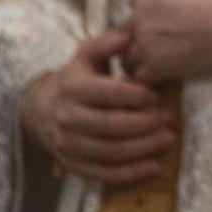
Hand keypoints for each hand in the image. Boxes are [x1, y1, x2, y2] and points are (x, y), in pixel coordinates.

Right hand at [23, 30, 171, 184]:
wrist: (43, 108)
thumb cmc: (78, 78)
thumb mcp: (87, 55)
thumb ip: (106, 44)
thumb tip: (126, 37)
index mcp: (72, 88)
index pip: (106, 93)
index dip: (134, 96)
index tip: (155, 95)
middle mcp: (67, 118)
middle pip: (110, 126)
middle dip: (144, 124)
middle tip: (168, 119)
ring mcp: (68, 145)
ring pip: (109, 152)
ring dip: (142, 149)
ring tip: (168, 139)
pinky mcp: (72, 165)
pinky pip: (101, 174)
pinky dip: (129, 174)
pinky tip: (154, 168)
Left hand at [124, 0, 211, 84]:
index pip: (135, 2)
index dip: (151, 7)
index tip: (170, 13)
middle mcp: (138, 19)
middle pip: (128, 30)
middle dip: (143, 32)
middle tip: (169, 35)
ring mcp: (145, 45)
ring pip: (129, 56)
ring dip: (142, 56)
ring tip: (165, 56)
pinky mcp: (156, 68)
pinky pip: (140, 75)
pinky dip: (151, 74)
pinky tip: (167, 69)